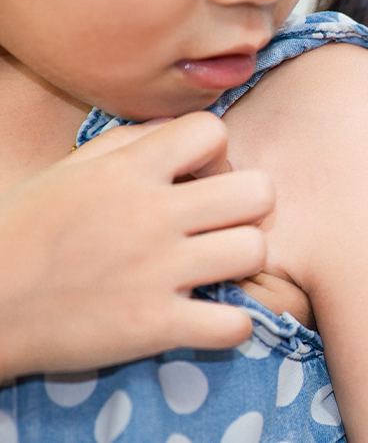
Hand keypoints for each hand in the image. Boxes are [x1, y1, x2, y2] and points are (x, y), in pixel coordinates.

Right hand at [0, 112, 274, 381]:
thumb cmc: (23, 231)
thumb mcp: (68, 170)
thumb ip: (127, 142)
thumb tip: (175, 129)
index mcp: (127, 170)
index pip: (213, 131)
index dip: (216, 154)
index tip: (198, 179)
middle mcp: (151, 214)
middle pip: (257, 192)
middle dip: (247, 208)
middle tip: (220, 227)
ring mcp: (157, 270)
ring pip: (254, 251)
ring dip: (242, 265)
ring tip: (214, 273)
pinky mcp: (155, 325)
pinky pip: (236, 324)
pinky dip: (231, 327)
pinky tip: (207, 319)